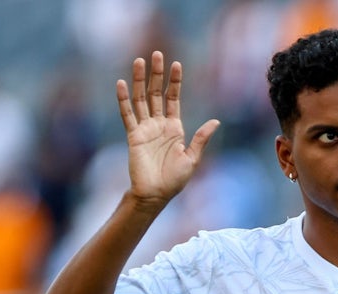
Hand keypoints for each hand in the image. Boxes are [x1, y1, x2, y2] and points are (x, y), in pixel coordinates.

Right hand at [116, 51, 219, 206]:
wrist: (156, 194)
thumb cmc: (175, 180)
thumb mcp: (192, 158)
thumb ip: (201, 138)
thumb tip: (216, 121)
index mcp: (175, 128)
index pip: (174, 99)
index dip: (175, 82)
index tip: (177, 64)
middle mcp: (159, 125)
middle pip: (156, 94)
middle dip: (156, 74)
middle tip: (156, 54)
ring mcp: (145, 129)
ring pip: (141, 99)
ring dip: (138, 80)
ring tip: (138, 61)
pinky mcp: (133, 136)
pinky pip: (127, 114)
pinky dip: (124, 99)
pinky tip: (121, 84)